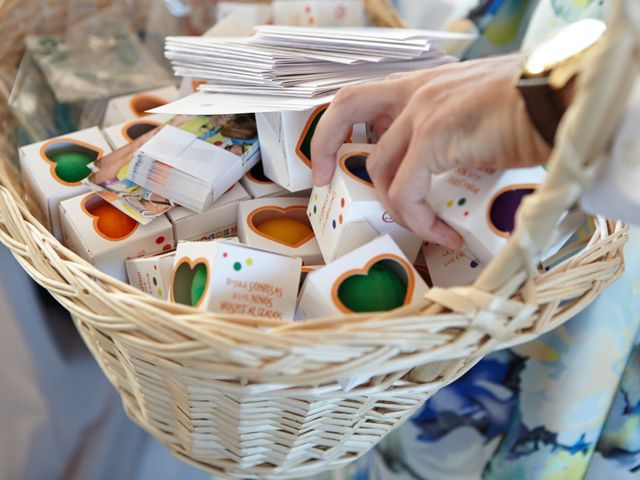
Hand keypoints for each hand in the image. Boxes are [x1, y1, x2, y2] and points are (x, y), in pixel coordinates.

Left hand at [311, 54, 550, 249]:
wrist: (564, 99)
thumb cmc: (531, 108)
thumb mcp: (477, 113)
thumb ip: (448, 134)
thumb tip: (443, 170)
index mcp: (424, 83)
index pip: (363, 95)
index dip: (336, 125)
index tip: (330, 157)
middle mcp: (417, 91)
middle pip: (346, 106)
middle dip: (323, 145)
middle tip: (323, 181)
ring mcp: (424, 112)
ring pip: (381, 167)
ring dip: (400, 208)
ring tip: (430, 229)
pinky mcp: (436, 137)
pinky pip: (408, 191)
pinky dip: (420, 219)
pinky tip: (445, 233)